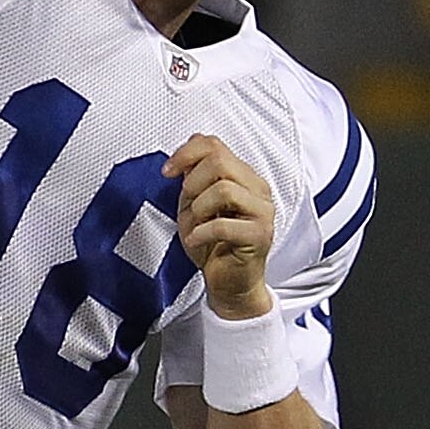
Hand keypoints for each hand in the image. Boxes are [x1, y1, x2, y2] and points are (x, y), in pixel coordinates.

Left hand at [166, 133, 276, 319]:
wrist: (229, 284)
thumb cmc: (213, 245)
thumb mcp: (194, 205)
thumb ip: (193, 178)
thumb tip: (184, 153)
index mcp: (244, 177)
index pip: (215, 144)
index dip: (185, 154)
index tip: (167, 172)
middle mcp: (258, 190)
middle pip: (220, 161)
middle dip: (193, 183)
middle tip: (188, 205)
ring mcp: (263, 212)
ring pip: (223, 189)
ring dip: (199, 208)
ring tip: (197, 225)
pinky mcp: (260, 236)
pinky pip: (223, 224)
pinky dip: (201, 233)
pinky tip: (197, 241)